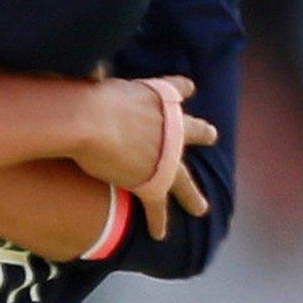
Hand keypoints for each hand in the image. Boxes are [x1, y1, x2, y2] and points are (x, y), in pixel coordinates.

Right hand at [73, 75, 217, 239]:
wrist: (91, 122)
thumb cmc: (90, 96)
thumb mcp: (102, 80)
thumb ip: (103, 75)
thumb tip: (95, 68)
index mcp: (158, 98)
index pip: (177, 88)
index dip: (182, 88)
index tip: (189, 88)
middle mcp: (170, 126)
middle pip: (194, 130)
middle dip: (202, 133)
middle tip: (212, 134)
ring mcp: (166, 157)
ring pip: (185, 179)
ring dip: (192, 195)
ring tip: (201, 207)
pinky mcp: (154, 183)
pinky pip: (158, 206)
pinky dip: (158, 221)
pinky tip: (159, 233)